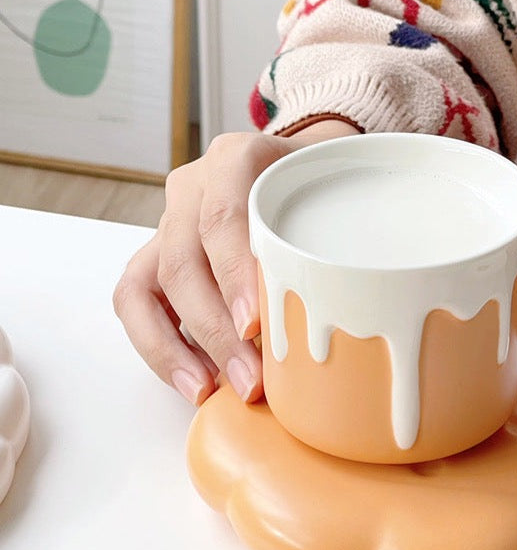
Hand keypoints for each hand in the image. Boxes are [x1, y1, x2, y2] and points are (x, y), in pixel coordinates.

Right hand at [113, 120, 358, 404]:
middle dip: (215, 330)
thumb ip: (330, 234)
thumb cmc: (316, 189)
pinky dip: (160, 347)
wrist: (293, 171)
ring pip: (147, 283)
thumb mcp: (332, 194)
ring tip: (211, 391)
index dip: (233, 273)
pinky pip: (135, 302)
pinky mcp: (154, 255)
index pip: (222, 216)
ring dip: (179, 347)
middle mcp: (193, 187)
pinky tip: (194, 381)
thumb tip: (348, 315)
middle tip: (250, 380)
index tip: (254, 325)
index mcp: (236, 159)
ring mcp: (168, 221)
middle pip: (184, 259)